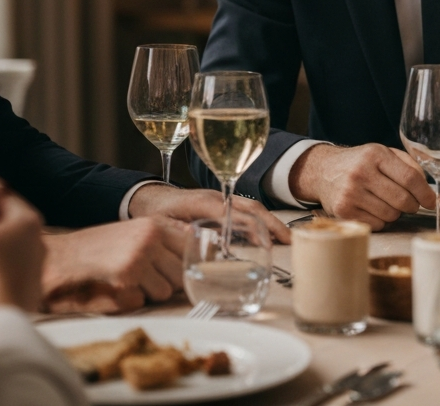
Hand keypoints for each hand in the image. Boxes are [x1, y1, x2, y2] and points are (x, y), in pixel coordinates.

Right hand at [41, 217, 185, 313]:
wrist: (58, 257)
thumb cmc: (95, 248)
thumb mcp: (133, 233)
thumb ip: (165, 237)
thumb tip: (196, 245)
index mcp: (155, 224)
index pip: (192, 246)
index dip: (187, 263)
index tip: (181, 272)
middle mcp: (151, 236)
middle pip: (182, 273)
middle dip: (167, 282)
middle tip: (143, 280)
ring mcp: (140, 255)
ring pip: (166, 290)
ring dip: (149, 293)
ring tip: (127, 283)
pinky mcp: (126, 276)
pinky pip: (144, 301)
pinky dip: (130, 301)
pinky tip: (114, 289)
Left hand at [128, 183, 290, 243]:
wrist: (150, 197)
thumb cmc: (157, 213)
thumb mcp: (165, 225)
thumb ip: (183, 233)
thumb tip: (205, 243)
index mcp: (204, 203)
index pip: (237, 214)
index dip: (256, 228)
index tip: (270, 242)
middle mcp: (217, 197)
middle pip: (251, 207)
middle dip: (272, 222)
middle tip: (289, 240)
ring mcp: (221, 198)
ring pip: (251, 207)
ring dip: (269, 221)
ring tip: (285, 238)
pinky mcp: (221, 202)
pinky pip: (245, 209)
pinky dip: (259, 219)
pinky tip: (266, 233)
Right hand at [288, 143, 435, 229]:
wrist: (324, 170)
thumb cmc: (360, 162)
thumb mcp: (383, 153)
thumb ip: (408, 164)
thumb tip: (428, 188)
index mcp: (375, 154)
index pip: (409, 177)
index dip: (425, 193)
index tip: (431, 201)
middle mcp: (361, 172)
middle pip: (402, 199)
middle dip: (412, 205)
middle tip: (410, 204)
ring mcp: (350, 193)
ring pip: (391, 215)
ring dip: (395, 213)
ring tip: (386, 202)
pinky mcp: (343, 211)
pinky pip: (376, 225)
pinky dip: (380, 220)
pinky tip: (372, 208)